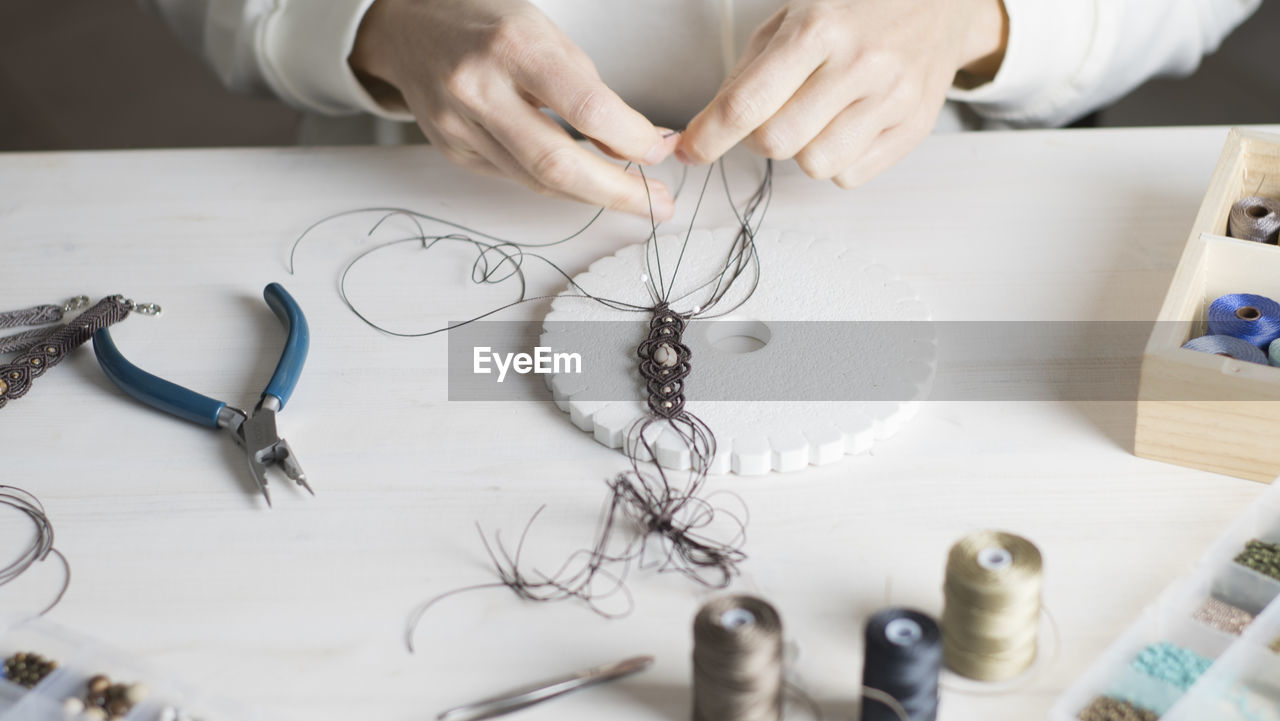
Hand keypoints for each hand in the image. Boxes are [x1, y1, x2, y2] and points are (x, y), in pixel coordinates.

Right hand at [350, 0, 678, 218]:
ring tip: (635, 199)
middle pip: (557, 163)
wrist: (411, 27)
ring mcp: (459, 125)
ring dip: (593, 195)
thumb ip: (589, 89)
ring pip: (537, 181)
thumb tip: (637, 146)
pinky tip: (585, 185)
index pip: (586, 107)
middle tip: (658, 204)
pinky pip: (516, 179)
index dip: (632, 138)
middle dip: (617, 191)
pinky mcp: (453, 150)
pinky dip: (557, 186)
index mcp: (513, 46)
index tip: (661, 150)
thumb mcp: (545, 34)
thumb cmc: (488, 25)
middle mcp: (480, 88)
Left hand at [677, 0, 1006, 187]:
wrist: (937, 4)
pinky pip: (850, 176)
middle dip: (760, 138)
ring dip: (802, 151)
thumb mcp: (791, 23)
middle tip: (773, 114)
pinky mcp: (913, 128)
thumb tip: (702, 133)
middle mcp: (858, 64)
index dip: (708, 137)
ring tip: (817, 116)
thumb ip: (746, 75)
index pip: (746, 103)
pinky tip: (848, 125)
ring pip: (815, 165)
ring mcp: (892, 98)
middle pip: (777, 143)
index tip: (688, 152)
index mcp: (817, 29)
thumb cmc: (852, 13)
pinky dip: (838, 160)